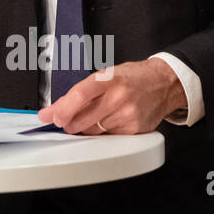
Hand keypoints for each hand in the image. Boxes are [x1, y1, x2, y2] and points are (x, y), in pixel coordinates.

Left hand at [37, 59, 186, 134]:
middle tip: (65, 119)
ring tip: (92, 116)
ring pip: (92, 131)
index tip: (51, 116)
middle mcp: (119, 97)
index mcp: (109, 79)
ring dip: (84, 128)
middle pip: (83, 118)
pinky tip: (107, 121)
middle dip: (68, 122)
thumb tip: (53, 110)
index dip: (63, 108)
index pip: (80, 94)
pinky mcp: (134, 130)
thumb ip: (79, 92)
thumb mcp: (105, 76)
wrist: (163, 84)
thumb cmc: (131, 78)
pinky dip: (100, 133)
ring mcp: (128, 115)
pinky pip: (107, 138)